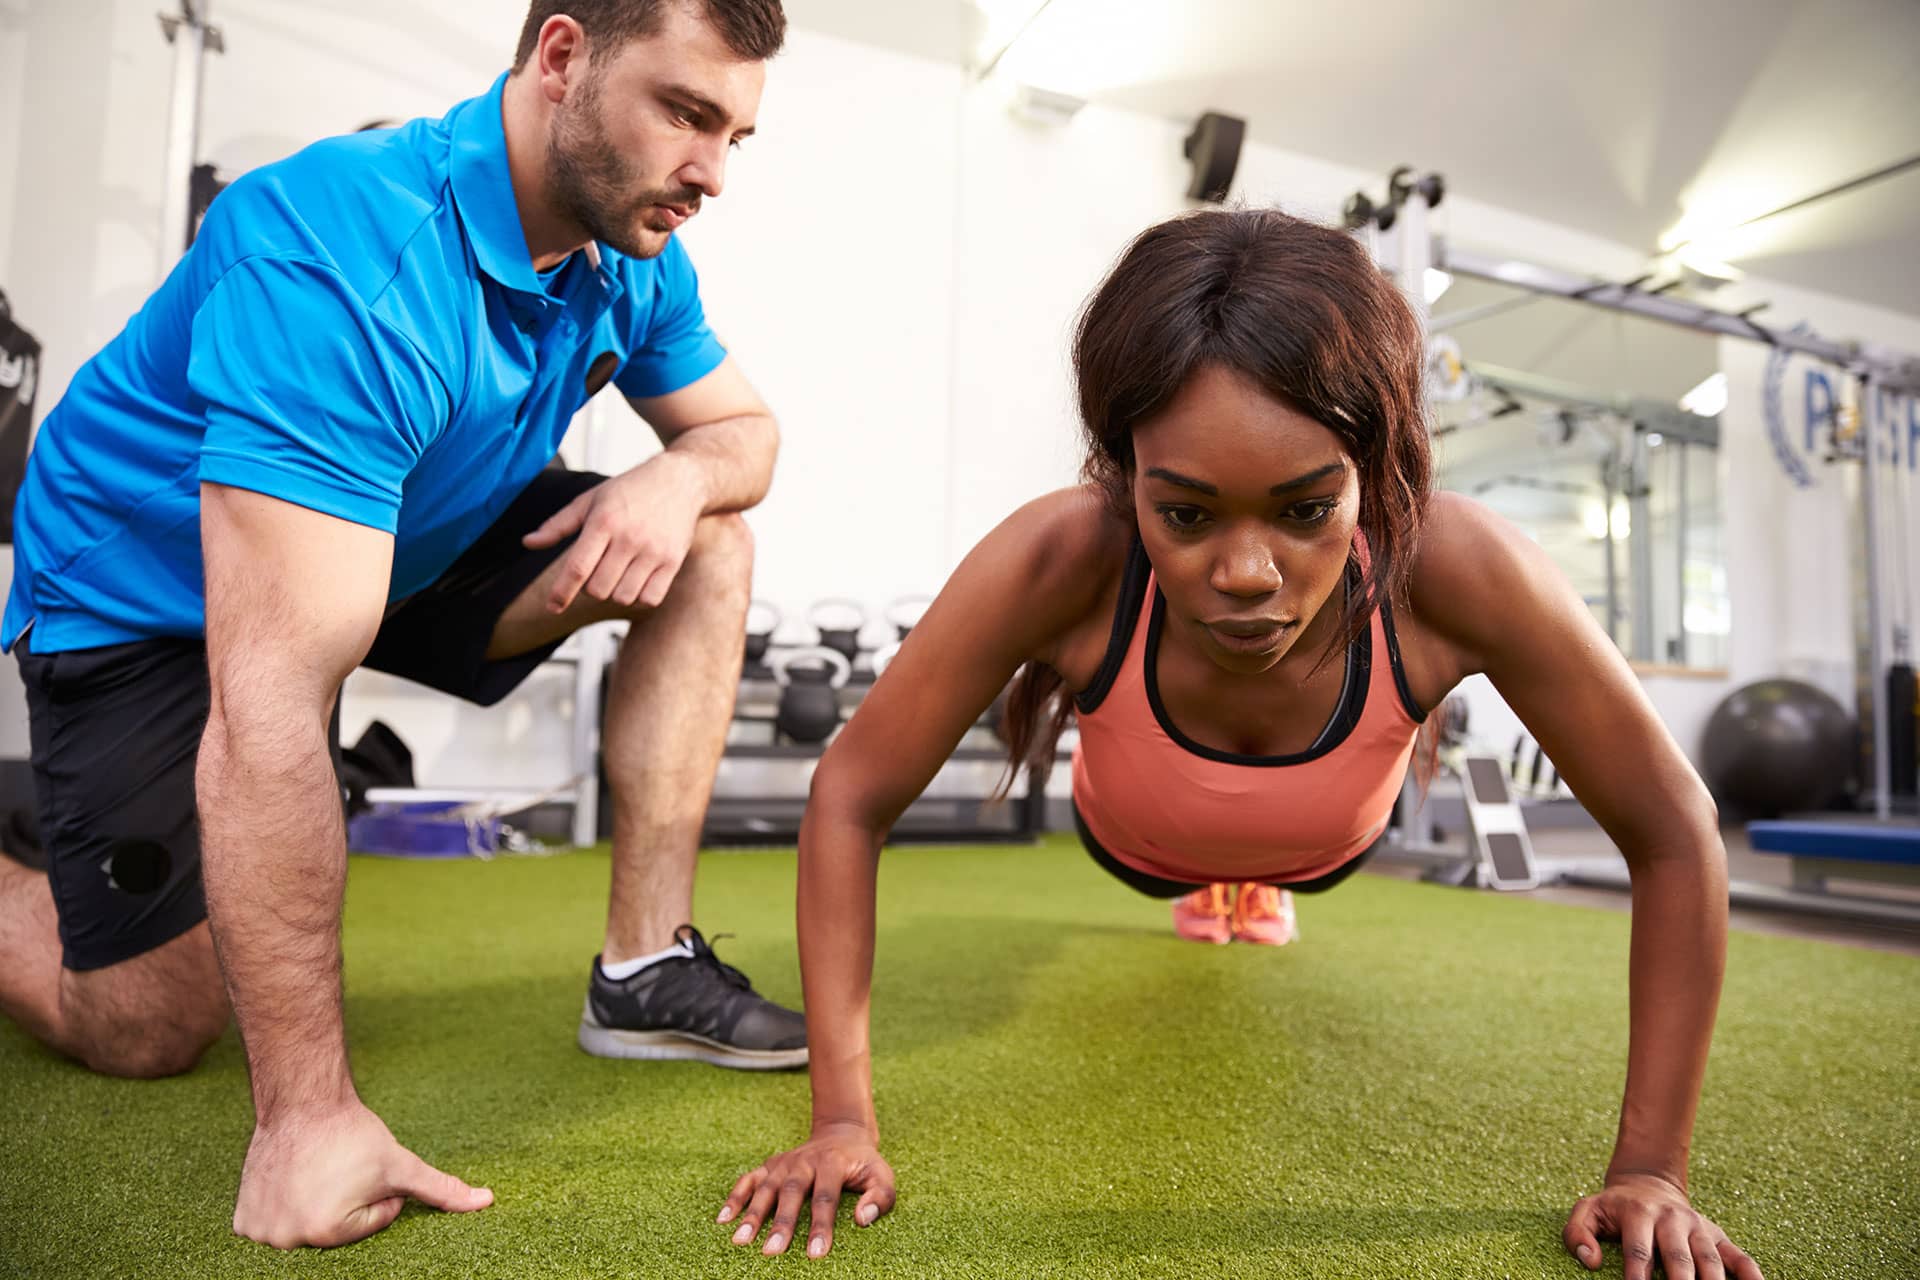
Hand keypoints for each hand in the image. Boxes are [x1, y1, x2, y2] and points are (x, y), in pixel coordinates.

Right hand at [232, 1099, 492, 1248]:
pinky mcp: (243, 1222)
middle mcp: (288, 1240)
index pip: (373, 1224)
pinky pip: (275, 1227)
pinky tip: (292, 1181)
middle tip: (337, 1171)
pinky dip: (285, 1209)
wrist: (302, 1101)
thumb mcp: (401, 1164)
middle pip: (339, 1231)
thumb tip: (488, 1202)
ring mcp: (261, 1233)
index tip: (361, 1169)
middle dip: (347, 1203)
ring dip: (317, 1205)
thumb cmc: (353, 1134)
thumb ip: (443, 1190)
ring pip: (309, 1228)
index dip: (377, 1193)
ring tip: (315, 1174)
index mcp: (327, 1232)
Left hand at [522, 456, 707, 612]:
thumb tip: (528, 543)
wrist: (680, 480)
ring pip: (622, 597)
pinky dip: (638, 596)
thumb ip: (558, 525)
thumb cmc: (630, 490)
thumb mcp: (590, 500)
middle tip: (597, 570)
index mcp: (603, 521)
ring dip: (615, 592)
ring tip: (618, 573)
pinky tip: (637, 579)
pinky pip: (649, 598)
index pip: (577, 568)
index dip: (561, 592)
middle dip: (590, 587)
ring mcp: (653, 551)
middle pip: (598, 589)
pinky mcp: (673, 561)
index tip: (552, 607)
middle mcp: (629, 538)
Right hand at [718, 1123, 896, 1258]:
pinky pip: (749, 1179)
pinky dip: (735, 1197)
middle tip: (771, 1252)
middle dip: (781, 1223)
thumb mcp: (882, 1175)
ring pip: (766, 1187)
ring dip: (752, 1214)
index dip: (821, 1226)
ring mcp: (784, 1162)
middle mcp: (804, 1160)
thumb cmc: (863, 1164)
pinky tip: (723, 1219)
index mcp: (833, 1163)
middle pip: (791, 1193)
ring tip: (740, 1241)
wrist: (842, 1133)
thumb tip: (862, 1220)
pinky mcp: (770, 1165)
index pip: (826, 1198)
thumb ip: (880, 1197)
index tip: (816, 1254)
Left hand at [1564, 1172, 1762, 1278]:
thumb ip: (1577, 1233)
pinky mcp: (1718, 1235)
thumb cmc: (1615, 1208)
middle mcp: (1672, 1219)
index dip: (1637, 1278)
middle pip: (1679, 1259)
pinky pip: (1739, 1257)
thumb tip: (1589, 1261)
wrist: (1648, 1183)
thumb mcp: (1588, 1210)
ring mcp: (1698, 1227)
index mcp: (1638, 1213)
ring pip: (1710, 1261)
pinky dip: (1751, 1275)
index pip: (1638, 1251)